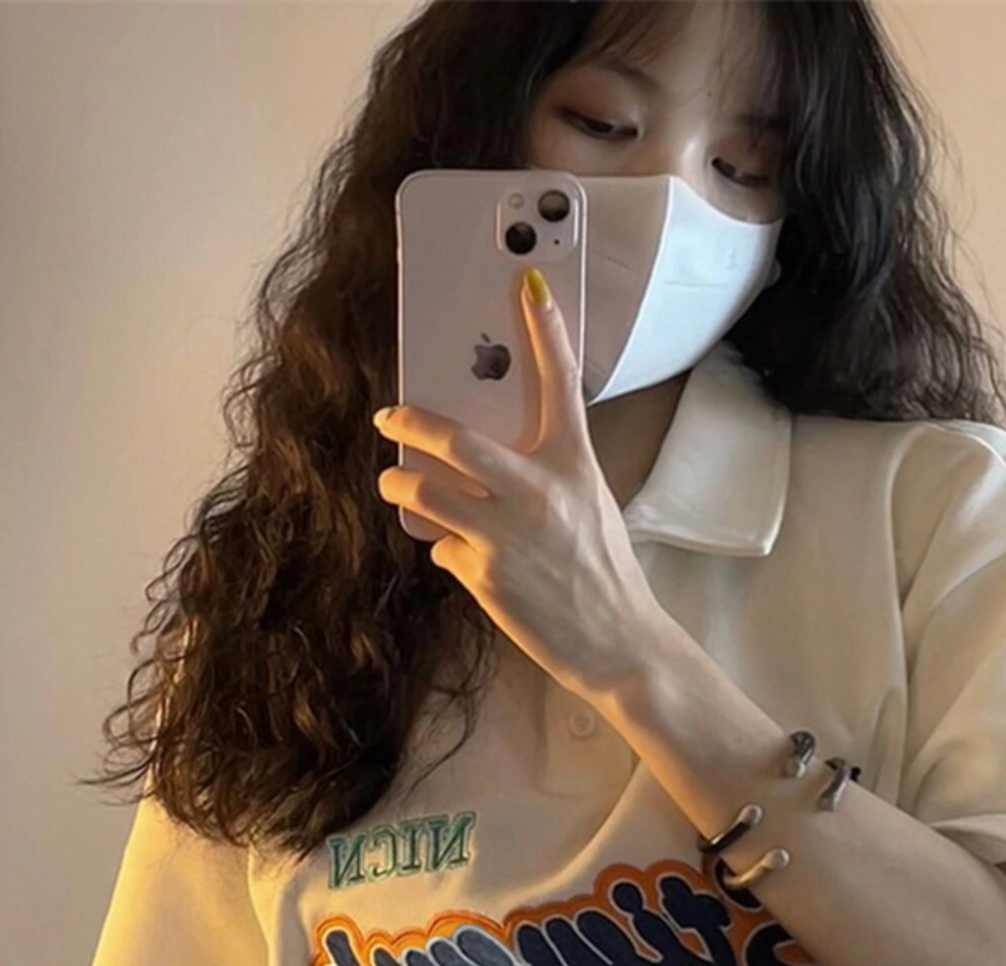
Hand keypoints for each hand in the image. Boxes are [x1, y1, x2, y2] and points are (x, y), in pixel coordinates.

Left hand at [372, 267, 665, 711]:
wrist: (617, 642)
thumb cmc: (603, 572)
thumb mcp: (587, 506)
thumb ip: (543, 477)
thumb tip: (482, 462)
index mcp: (573, 466)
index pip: (560, 384)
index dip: (545, 329)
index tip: (528, 283)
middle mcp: (539, 493)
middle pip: (455, 438)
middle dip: (410, 421)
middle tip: (388, 415)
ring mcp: (507, 535)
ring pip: (426, 491)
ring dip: (400, 484)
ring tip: (395, 483)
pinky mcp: (485, 575)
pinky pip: (443, 547)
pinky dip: (444, 548)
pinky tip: (460, 557)